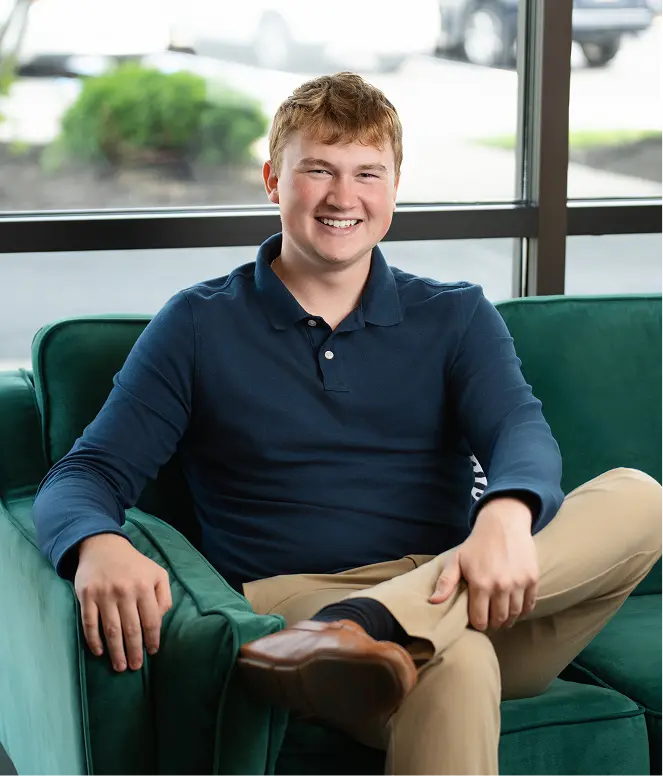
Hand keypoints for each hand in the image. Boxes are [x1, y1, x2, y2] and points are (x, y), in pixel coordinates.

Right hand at [75, 534, 171, 671]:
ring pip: (111, 630)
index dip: (152, 639)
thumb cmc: (134, 564)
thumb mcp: (157, 573)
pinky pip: (89, 623)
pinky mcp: (86, 595)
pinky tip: (99, 652)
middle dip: (134, 652)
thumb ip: (164, 596)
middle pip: (131, 629)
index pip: (151, 620)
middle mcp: (125, 591)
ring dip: (115, 652)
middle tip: (134, 667)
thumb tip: (160, 620)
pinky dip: (94, 640)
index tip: (152, 652)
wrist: (103, 546)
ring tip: (119, 666)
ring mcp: (104, 594)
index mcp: (145, 586)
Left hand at [429, 497, 538, 630]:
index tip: (477, 621)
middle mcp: (501, 586)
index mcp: (480, 584)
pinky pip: (530, 605)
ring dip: (508, 619)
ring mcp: (519, 583)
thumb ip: (446, 582)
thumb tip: (434, 602)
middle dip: (493, 624)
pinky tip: (516, 609)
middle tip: (490, 621)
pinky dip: (523, 611)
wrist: (503, 524)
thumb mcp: (457, 560)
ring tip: (502, 617)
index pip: (480, 620)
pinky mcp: (532, 579)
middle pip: (499, 620)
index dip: (478, 624)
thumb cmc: (477, 544)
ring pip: (515, 615)